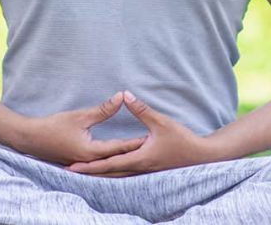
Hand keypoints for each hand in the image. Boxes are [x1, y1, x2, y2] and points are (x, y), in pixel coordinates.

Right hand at [10, 92, 145, 165]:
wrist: (30, 139)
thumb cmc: (53, 127)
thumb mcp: (80, 116)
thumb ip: (103, 109)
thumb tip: (121, 97)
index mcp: (91, 152)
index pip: (119, 147)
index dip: (136, 142)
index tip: (151, 137)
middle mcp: (89, 162)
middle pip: (116, 157)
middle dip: (133, 151)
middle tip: (151, 145)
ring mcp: (83, 164)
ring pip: (108, 162)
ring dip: (122, 156)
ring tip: (139, 150)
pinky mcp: (79, 163)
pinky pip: (99, 162)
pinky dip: (110, 158)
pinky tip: (118, 155)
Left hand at [66, 91, 216, 176]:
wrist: (200, 157)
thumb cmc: (182, 140)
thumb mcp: (160, 122)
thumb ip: (141, 109)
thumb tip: (124, 95)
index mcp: (138, 159)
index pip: (107, 164)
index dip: (89, 166)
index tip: (72, 167)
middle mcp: (138, 168)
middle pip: (108, 173)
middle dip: (89, 172)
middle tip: (69, 171)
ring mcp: (144, 171)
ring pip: (116, 175)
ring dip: (100, 173)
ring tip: (83, 171)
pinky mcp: (149, 169)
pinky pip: (126, 174)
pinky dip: (113, 172)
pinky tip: (109, 170)